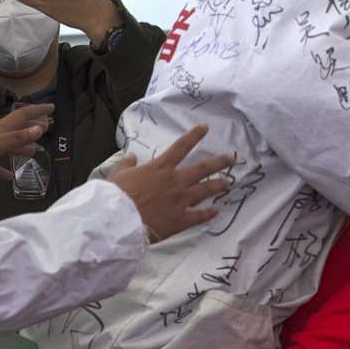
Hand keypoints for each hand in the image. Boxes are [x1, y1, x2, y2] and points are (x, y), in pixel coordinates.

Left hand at [0, 103, 53, 182]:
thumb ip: (18, 138)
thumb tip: (39, 129)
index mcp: (0, 128)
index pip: (23, 115)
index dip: (37, 110)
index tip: (51, 107)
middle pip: (17, 130)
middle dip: (31, 129)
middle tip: (46, 129)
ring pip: (8, 147)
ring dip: (21, 148)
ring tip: (34, 152)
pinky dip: (3, 170)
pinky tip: (11, 176)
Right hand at [109, 125, 234, 241]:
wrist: (120, 221)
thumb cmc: (117, 196)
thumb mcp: (119, 174)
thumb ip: (127, 164)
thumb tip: (131, 156)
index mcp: (160, 168)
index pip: (181, 147)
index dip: (194, 136)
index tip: (205, 127)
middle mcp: (175, 181)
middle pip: (202, 169)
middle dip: (219, 162)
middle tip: (231, 158)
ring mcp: (181, 201)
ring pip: (205, 191)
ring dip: (218, 185)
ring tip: (229, 183)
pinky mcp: (181, 220)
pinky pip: (199, 216)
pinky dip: (209, 213)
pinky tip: (216, 211)